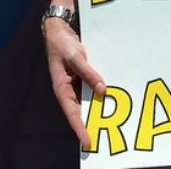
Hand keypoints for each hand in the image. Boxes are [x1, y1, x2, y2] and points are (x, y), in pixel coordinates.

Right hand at [44, 16, 105, 148]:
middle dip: (90, 124)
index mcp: (61, 88)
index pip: (71, 113)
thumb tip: (102, 90)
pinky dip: (99, 95)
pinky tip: (110, 99)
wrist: (60, 30)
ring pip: (87, 101)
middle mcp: (68, 89)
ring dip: (96, 110)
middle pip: (80, 111)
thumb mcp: (75, 57)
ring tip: (109, 123)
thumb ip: (88, 72)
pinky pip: (91, 90)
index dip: (80, 128)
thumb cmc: (62, 44)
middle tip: (102, 138)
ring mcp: (75, 84)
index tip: (88, 141)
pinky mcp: (82, 78)